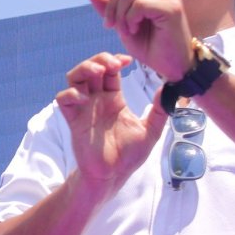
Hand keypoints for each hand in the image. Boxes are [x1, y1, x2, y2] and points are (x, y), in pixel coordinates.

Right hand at [56, 52, 168, 195]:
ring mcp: (84, 109)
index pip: (110, 71)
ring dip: (83, 69)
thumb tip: (170, 90)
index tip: (128, 61)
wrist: (113, 175)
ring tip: (97, 71)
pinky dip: (71, 94)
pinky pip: (63, 99)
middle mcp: (96, 100)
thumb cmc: (129, 155)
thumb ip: (160, 111)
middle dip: (99, 60)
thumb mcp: (151, 131)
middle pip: (90, 69)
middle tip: (112, 63)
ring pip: (74, 78)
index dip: (115, 61)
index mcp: (113, 99)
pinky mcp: (73, 120)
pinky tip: (85, 98)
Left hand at [87, 0, 193, 79]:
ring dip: (120, 15)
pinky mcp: (173, 7)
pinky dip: (130, 19)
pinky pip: (139, 4)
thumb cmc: (150, 47)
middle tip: (111, 26)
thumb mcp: (122, 24)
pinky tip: (135, 31)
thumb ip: (108, 8)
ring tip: (126, 31)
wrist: (170, 67)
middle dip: (111, 5)